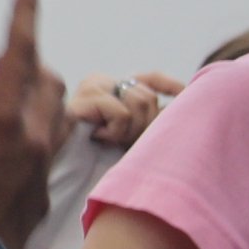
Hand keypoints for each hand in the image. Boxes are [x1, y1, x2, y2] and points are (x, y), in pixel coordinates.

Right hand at [0, 0, 68, 248]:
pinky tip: (8, 142)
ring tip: (7, 92)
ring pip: (56, 113)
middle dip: (27, 56)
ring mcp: (42, 171)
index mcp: (1, 119)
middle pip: (47, 78)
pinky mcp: (42, 197)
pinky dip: (35, 127)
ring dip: (37, 92)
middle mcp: (33, 141)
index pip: (21, 50)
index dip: (25, 11)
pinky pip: (50, 147)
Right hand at [66, 69, 183, 147]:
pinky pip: (121, 113)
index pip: (149, 78)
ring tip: (110, 141)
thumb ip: (147, 118)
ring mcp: (91, 87)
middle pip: (148, 96)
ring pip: (138, 102)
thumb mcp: (129, 135)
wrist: (65, 170)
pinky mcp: (83, 99)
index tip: (184, 93)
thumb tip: (178, 107)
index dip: (169, 86)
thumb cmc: (96, 157)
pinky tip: (98, 138)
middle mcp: (102, 81)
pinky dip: (116, 132)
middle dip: (145, 125)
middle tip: (124, 143)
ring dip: (130, 131)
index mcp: (112, 87)